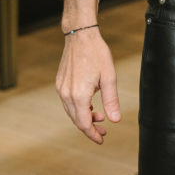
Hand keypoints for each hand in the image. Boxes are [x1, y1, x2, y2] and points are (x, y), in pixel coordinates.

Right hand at [55, 27, 120, 144]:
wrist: (80, 36)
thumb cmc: (97, 54)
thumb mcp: (109, 77)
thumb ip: (111, 100)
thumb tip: (115, 120)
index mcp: (79, 95)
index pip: (84, 124)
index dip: (92, 134)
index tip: (102, 139)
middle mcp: (66, 95)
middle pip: (77, 120)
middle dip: (90, 128)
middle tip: (104, 130)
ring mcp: (61, 89)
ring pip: (71, 112)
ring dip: (84, 117)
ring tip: (99, 115)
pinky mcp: (60, 83)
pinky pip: (68, 102)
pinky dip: (78, 107)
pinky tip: (89, 103)